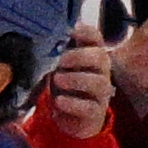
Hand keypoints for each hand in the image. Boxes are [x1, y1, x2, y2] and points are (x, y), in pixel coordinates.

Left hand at [43, 23, 115, 138]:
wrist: (70, 119)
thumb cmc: (66, 87)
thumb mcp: (60, 68)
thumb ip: (58, 54)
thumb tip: (46, 38)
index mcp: (92, 56)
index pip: (96, 38)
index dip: (86, 32)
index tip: (72, 29)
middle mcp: (101, 72)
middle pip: (100, 58)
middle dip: (80, 57)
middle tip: (61, 61)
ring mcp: (101, 93)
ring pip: (98, 82)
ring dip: (76, 79)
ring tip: (57, 79)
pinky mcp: (95, 112)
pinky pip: (89, 107)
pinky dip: (73, 103)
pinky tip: (59, 101)